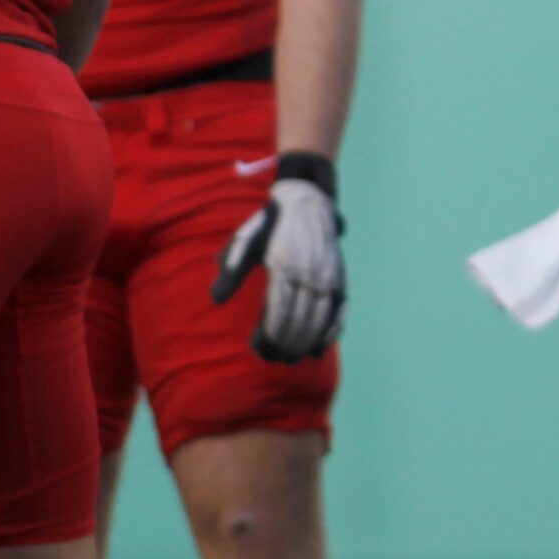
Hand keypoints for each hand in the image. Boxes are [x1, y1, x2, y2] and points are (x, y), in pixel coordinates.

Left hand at [213, 162, 345, 363]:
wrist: (307, 200)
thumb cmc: (270, 224)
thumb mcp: (246, 241)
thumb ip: (232, 269)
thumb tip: (217, 299)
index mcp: (284, 265)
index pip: (280, 311)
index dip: (270, 334)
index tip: (258, 346)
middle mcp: (310, 274)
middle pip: (300, 321)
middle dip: (286, 344)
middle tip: (273, 357)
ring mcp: (329, 277)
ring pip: (320, 320)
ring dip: (306, 343)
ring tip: (291, 357)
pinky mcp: (340, 278)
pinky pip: (339, 311)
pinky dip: (331, 332)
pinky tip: (319, 347)